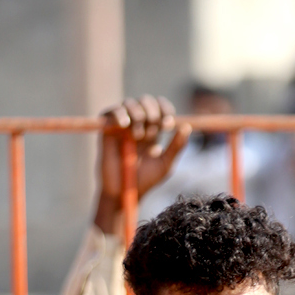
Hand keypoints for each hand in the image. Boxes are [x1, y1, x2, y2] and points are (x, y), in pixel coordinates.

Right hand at [94, 95, 190, 231]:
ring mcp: (122, 126)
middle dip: (152, 112)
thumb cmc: (146, 181)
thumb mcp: (165, 165)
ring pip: (130, 103)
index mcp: (153, 130)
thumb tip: (187, 127)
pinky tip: (125, 124)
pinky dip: (119, 113)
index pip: (160, 108)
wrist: (124, 192)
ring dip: (138, 114)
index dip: (165, 109)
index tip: (168, 124)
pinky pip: (112, 111)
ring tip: (138, 136)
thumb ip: (176, 147)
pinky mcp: (107, 129)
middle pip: (146, 101)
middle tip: (153, 129)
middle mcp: (138, 124)